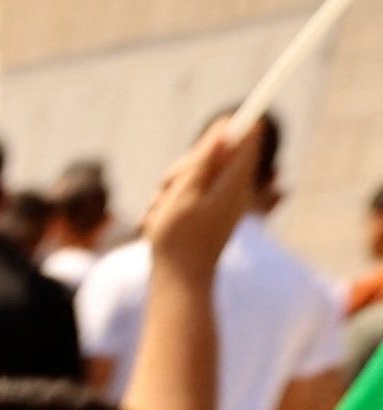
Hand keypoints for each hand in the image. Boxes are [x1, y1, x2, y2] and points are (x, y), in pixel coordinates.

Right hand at [146, 116, 265, 278]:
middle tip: (167, 187)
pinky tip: (162, 222)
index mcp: (234, 182)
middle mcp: (234, 190)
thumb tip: (227, 126)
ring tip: (160, 212)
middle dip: (186, 164)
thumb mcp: (184, 194)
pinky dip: (174, 203)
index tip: (221, 124)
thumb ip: (204, 159)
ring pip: (197, 175)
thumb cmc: (179, 242)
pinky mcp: (209, 213)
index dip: (235, 125)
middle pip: (215, 156)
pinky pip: (192, 193)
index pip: (249, 137)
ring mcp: (222, 202)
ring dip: (173, 187)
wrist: (179, 285)